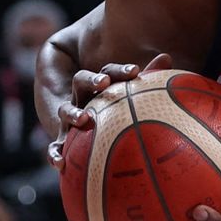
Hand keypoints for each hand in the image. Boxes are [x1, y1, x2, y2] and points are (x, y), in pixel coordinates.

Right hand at [48, 54, 171, 169]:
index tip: (135, 71)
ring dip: (73, 113)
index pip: (108, 71)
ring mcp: (70, 118)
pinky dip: (55, 154)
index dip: (120, 70)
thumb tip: (166, 57)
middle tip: (104, 82)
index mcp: (99, 86)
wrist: (90, 133)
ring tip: (83, 118)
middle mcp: (82, 98)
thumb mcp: (130, 94)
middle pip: (81, 81)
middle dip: (91, 80)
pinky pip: (55, 146)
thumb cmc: (117, 111)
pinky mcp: (62, 140)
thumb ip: (147, 78)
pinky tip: (60, 163)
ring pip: (66, 111)